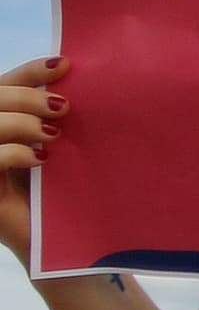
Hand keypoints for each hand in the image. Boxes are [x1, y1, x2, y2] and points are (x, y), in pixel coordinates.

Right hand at [0, 55, 55, 266]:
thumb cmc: (71, 192)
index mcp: (5, 123)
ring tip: (53, 135)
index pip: (5, 84)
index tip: (64, 65)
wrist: (68, 245)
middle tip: (64, 107)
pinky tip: (41, 159)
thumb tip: (79, 77)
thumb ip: (60, 117)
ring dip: (20, 121)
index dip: (30, 71)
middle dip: (27, 95)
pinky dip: (13, 152)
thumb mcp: (65, 147)